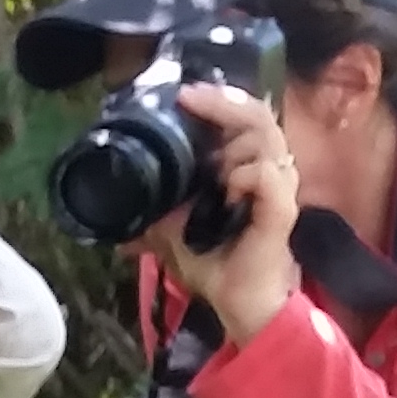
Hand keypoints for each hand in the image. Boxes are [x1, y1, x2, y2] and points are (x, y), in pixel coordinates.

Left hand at [139, 81, 301, 333]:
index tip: (185, 95)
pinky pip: (271, 177)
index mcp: (245, 166)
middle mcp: (266, 171)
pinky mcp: (282, 212)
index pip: (244, 117)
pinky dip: (248, 174)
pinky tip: (231, 187)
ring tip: (216, 170)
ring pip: (268, 138)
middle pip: (259, 115)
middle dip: (223, 103)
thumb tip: (114, 203)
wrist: (237, 302)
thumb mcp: (171, 230)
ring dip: (235, 144)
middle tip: (192, 99)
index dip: (219, 100)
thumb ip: (154, 209)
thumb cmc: (214, 262)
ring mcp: (278, 189)